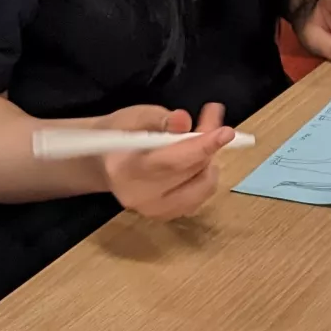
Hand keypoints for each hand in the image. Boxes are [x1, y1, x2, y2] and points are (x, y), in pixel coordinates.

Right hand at [100, 102, 236, 219]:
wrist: (104, 162)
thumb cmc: (118, 135)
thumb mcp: (132, 117)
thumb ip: (159, 119)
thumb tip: (184, 121)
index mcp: (127, 171)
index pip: (171, 162)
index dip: (202, 146)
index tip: (226, 132)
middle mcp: (141, 197)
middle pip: (191, 172)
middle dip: (209, 142)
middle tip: (212, 115)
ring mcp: (156, 211)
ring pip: (202, 184)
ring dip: (209, 157)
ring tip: (201, 136)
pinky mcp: (168, 216)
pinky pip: (200, 194)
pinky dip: (204, 172)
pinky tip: (194, 157)